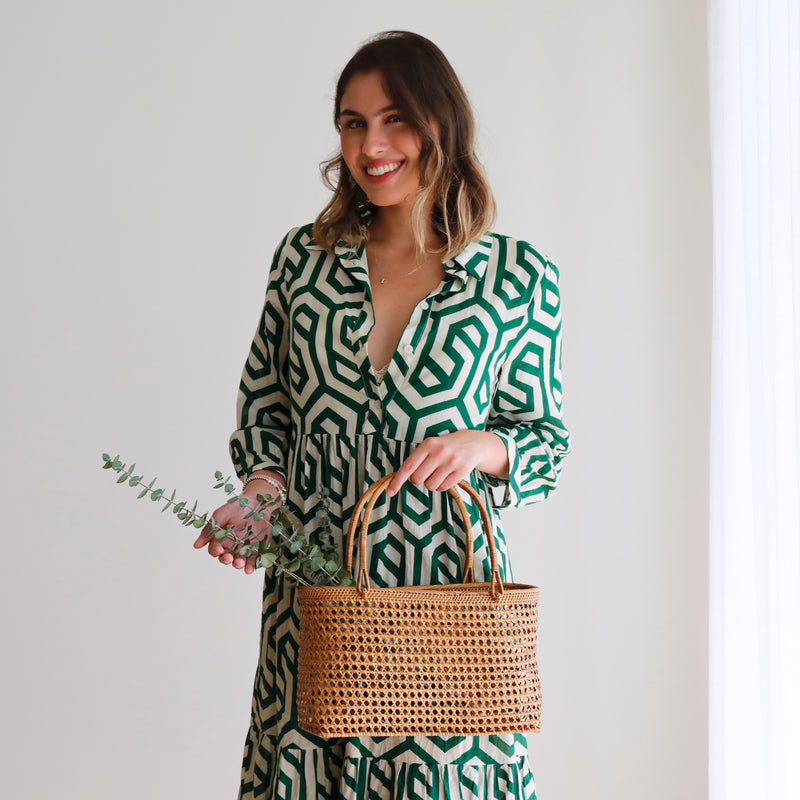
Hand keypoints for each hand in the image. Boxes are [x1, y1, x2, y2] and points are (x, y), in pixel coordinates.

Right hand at [192, 488, 280, 574]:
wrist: (259, 502)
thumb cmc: (238, 506)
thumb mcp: (221, 514)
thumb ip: (210, 529)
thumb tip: (196, 546)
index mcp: (221, 538)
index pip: (215, 549)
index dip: (215, 551)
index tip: (219, 550)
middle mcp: (231, 545)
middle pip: (225, 558)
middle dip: (226, 560)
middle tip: (229, 558)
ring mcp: (244, 548)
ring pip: (238, 561)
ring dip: (238, 565)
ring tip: (239, 563)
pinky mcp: (256, 549)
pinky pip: (253, 560)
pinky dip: (251, 566)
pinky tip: (249, 570)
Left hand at [386, 430, 508, 496]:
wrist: (472, 443)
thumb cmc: (444, 447)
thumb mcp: (430, 447)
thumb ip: (416, 461)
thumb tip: (399, 479)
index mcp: (428, 444)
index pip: (408, 466)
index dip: (397, 480)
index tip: (390, 492)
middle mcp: (439, 452)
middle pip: (418, 479)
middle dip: (419, 480)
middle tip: (427, 472)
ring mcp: (452, 461)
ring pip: (431, 486)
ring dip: (432, 483)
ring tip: (439, 472)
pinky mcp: (462, 470)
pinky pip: (444, 488)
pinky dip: (443, 485)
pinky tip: (448, 475)